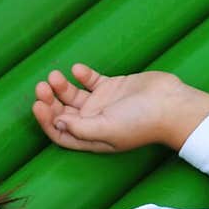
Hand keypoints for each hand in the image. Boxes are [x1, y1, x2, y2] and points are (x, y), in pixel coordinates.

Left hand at [32, 63, 184, 152]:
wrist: (170, 104)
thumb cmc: (141, 122)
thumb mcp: (106, 129)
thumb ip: (80, 129)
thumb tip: (57, 124)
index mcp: (91, 138)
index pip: (61, 134)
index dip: (46, 121)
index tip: (38, 105)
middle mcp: (94, 122)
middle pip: (64, 113)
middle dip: (50, 101)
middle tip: (42, 86)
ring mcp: (103, 104)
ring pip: (74, 96)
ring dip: (62, 87)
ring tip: (54, 76)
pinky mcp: (112, 87)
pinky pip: (91, 81)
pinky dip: (82, 75)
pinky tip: (77, 70)